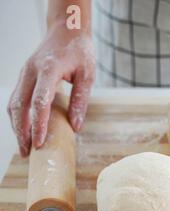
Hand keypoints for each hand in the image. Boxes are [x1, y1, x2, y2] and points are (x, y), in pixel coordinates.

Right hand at [7, 21, 94, 156]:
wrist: (67, 29)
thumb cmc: (80, 51)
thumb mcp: (88, 75)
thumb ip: (80, 100)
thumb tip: (76, 126)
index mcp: (48, 69)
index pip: (40, 101)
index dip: (38, 124)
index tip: (40, 143)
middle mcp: (31, 71)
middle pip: (19, 106)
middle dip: (22, 131)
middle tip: (27, 152)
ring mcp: (24, 73)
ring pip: (13, 103)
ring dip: (16, 126)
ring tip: (24, 146)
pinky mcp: (24, 76)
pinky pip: (16, 99)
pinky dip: (17, 117)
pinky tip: (24, 130)